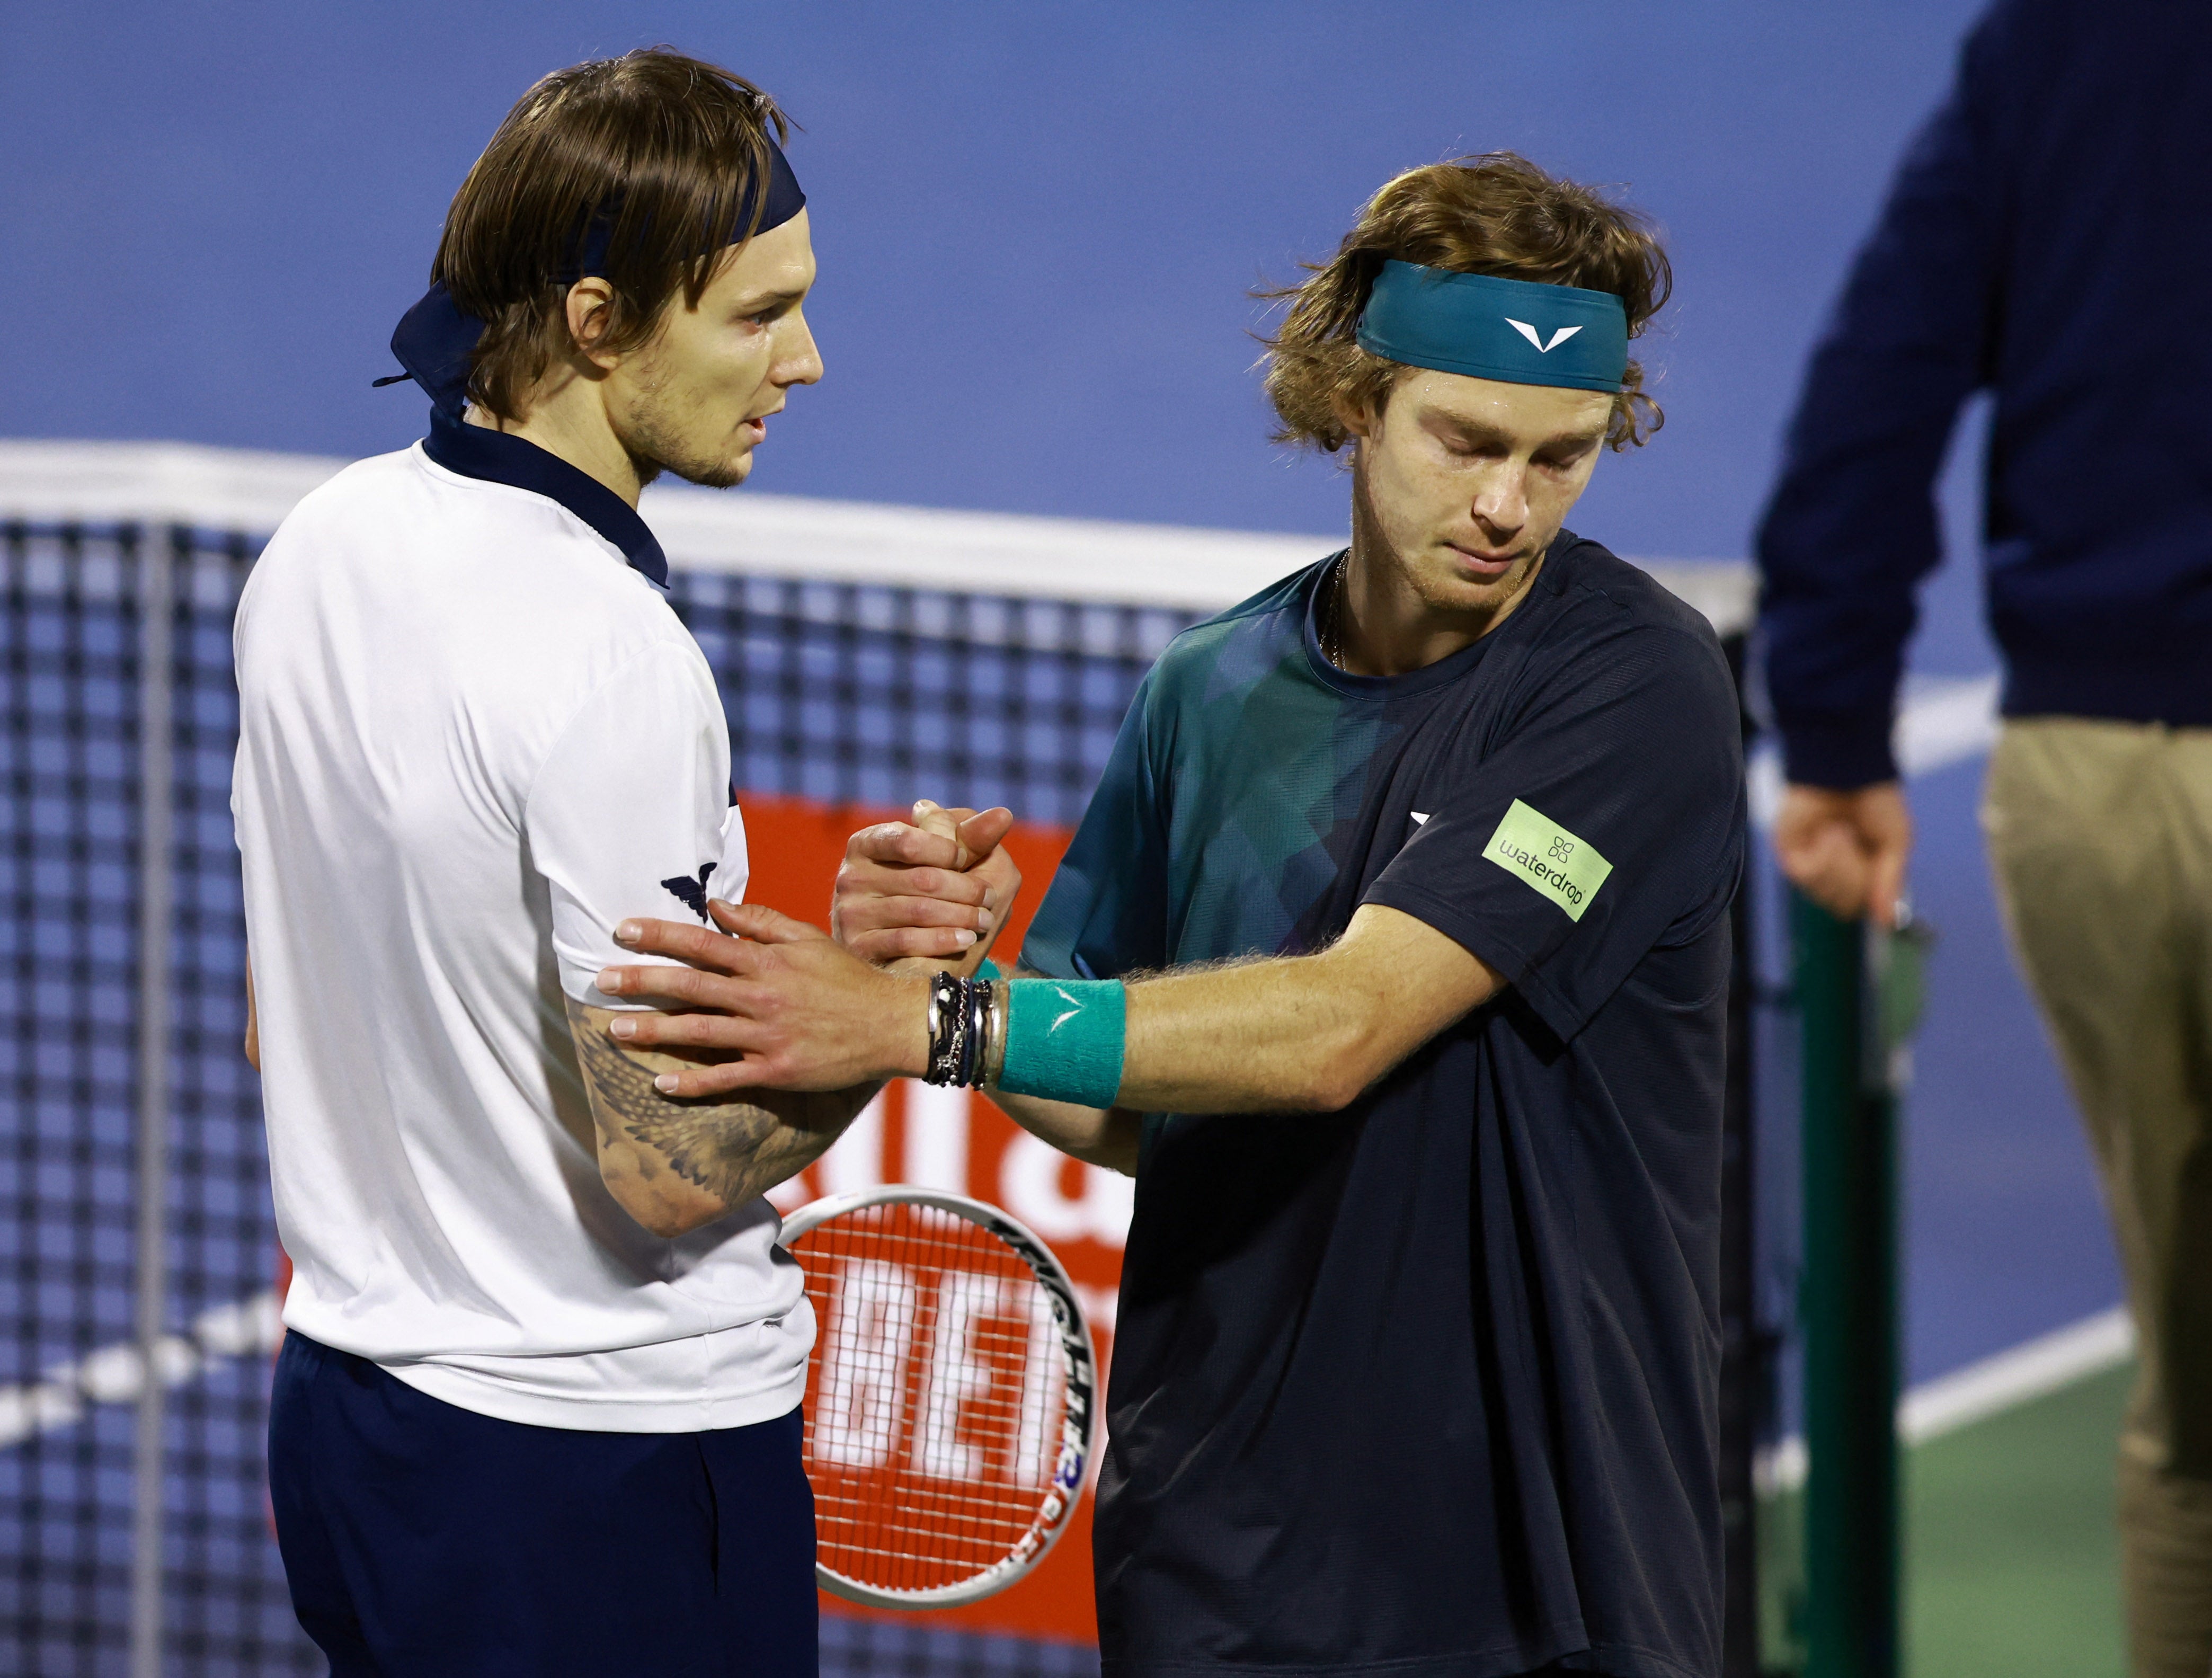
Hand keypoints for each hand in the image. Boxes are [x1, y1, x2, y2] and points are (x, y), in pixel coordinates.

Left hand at [595, 902, 927, 1096]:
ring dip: (655, 1032)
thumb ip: (760, 921)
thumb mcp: (808, 939)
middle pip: (691, 985)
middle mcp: (762, 996)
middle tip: (601, 979)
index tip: (622, 930)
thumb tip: (714, 905)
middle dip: (642, 981)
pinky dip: (693, 1083)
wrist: (891, 1023)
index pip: (703, 943)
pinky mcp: (777, 1070)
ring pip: (700, 1032)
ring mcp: (768, 1036)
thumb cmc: (848, 978)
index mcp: (767, 961)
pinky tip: (661, 1085)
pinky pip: (726, 1078)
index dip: (660, 935)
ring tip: (615, 1031)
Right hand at [831, 801, 1021, 966]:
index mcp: (868, 843)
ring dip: (963, 916)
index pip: (908, 840)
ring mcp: (851, 912)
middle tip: (991, 898)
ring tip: (984, 921)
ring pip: (919, 910)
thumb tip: (1004, 815)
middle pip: (922, 879)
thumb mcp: (946, 861)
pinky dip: (944, 939)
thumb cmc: (927, 895)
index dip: (946, 849)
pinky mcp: (858, 947)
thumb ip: (969, 837)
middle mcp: (851, 875)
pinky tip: (966, 940)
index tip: (966, 859)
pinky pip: (907, 941)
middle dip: (967, 889)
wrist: (901, 953)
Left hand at [1772, 781, 1912, 929]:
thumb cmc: (1876, 800)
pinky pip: (1808, 877)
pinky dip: (1825, 857)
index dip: (1872, 897)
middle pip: (1844, 907)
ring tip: (1843, 832)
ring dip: (1842, 865)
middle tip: (1861, 846)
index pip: (1860, 907)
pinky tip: (1829, 833)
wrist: (1848, 769)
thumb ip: (1891, 882)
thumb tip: (1887, 923)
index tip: (1878, 869)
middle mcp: (1830, 871)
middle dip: (1858, 880)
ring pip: (1825, 896)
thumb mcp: (1896, 842)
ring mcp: (1808, 863)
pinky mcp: (1789, 852)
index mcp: (1857, 870)